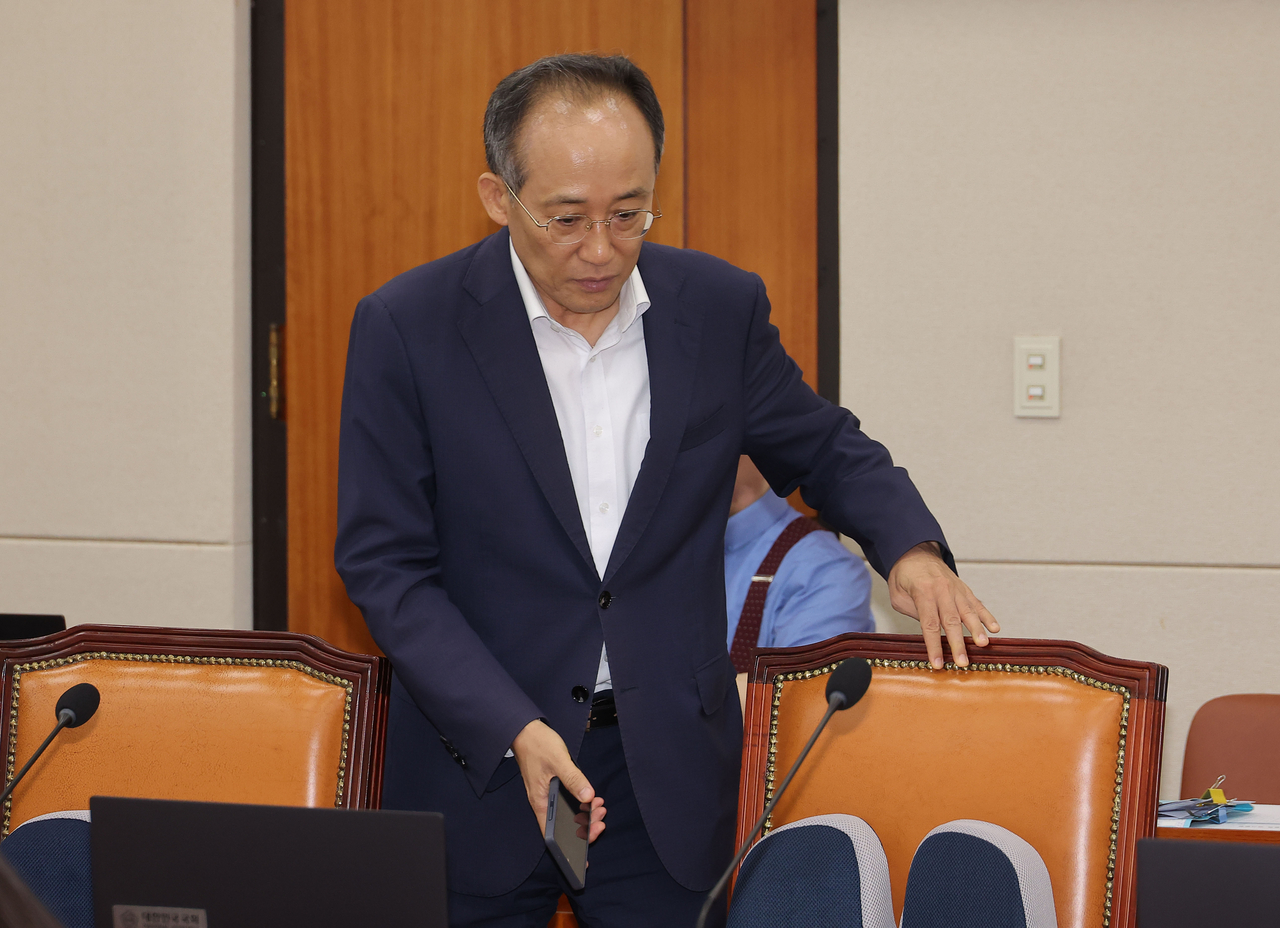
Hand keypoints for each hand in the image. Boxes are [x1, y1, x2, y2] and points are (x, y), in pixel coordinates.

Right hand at [511, 719, 605, 842]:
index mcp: (541, 802)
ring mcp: (547, 795)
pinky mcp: (552, 788)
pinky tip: (592, 799)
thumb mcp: (559, 761)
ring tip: (600, 807)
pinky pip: (568, 803)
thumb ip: (573, 779)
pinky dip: (581, 804)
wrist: (525, 730)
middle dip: (584, 828)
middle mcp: (543, 803)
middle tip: (601, 820)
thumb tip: (588, 796)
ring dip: (585, 815)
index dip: (567, 849)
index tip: (584, 855)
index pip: (553, 835)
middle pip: (564, 828)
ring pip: (568, 815)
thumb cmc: (537, 744)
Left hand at [887, 542, 999, 669]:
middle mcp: (942, 590)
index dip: (934, 645)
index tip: (938, 663)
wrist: (915, 552)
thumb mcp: (898, 595)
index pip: (930, 624)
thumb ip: (913, 613)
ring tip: (983, 645)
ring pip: (968, 611)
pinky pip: (977, 603)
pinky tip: (994, 628)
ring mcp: (955, 589)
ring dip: (976, 630)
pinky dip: (987, 616)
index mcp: (923, 592)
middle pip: (951, 620)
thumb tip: (930, 632)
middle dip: (958, 643)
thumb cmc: (904, 576)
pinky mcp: (964, 589)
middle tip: (963, 662)